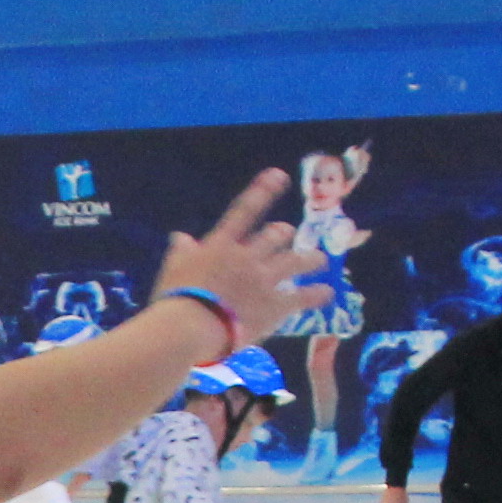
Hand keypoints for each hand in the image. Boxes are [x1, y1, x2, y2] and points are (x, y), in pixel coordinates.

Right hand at [150, 171, 320, 349]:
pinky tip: (327, 293)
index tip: (279, 176)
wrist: (194, 325)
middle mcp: (247, 256)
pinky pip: (301, 297)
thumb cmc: (177, 297)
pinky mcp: (275, 305)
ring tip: (319, 259)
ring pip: (294, 262)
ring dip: (309, 259)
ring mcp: (264, 279)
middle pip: (273, 237)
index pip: (244, 212)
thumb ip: (181, 251)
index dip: (263, 192)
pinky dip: (316, 294)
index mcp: (221, 245)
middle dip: (283, 233)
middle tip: (288, 232)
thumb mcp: (174, 268)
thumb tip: (180, 237)